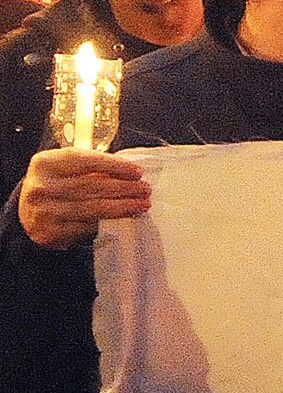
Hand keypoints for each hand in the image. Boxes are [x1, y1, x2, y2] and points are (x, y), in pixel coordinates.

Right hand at [19, 148, 150, 247]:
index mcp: (45, 163)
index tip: (137, 172)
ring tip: (142, 204)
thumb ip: (89, 166)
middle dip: (123, 188)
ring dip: (122, 206)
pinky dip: (108, 222)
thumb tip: (129, 172)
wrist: (27, 213)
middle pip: (91, 185)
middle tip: (145, 190)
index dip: (113, 165)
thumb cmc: (56, 185)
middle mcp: (41, 186)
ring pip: (92, 207)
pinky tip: (124, 218)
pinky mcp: (49, 232)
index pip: (84, 160)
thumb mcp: (64, 168)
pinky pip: (86, 226)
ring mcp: (44, 211)